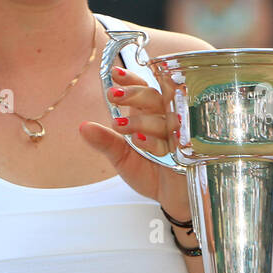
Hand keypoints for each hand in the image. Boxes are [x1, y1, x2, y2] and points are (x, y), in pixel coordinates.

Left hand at [79, 64, 188, 211]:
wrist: (173, 198)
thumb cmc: (151, 174)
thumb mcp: (122, 158)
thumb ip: (105, 142)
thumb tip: (82, 127)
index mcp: (149, 115)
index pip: (143, 89)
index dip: (131, 80)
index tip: (114, 75)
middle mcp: (165, 120)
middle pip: (155, 97)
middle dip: (134, 94)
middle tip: (114, 95)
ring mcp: (179, 134)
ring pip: (164, 117)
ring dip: (141, 119)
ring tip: (120, 126)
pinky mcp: (189, 152)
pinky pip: (173, 142)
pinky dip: (155, 141)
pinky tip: (140, 141)